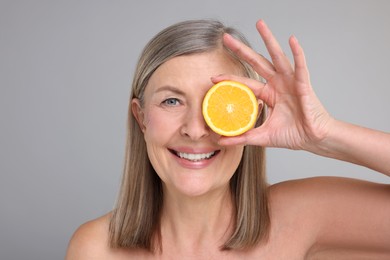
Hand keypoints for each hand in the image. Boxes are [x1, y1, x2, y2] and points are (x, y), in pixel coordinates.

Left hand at [214, 20, 332, 150]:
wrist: (314, 140)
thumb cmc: (293, 135)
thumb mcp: (262, 136)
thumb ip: (242, 137)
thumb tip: (220, 141)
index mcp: (268, 94)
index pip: (245, 82)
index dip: (230, 79)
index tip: (214, 77)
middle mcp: (277, 84)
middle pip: (256, 62)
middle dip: (241, 50)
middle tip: (226, 38)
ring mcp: (290, 81)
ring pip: (277, 56)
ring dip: (269, 40)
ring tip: (259, 24)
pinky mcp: (303, 84)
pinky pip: (300, 66)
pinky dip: (297, 53)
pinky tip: (291, 40)